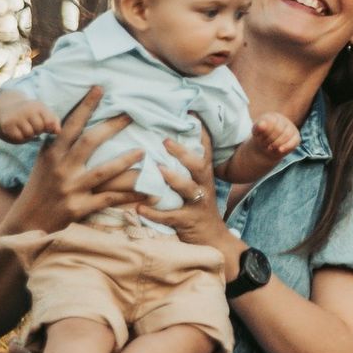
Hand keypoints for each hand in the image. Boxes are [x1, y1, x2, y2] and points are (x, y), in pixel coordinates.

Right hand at [0, 99, 58, 143]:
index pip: (50, 122)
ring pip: (29, 134)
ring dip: (29, 135)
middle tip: (32, 126)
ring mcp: (16, 116)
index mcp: (38, 106)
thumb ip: (54, 121)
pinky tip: (18, 131)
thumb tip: (58, 131)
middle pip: (39, 129)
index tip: (45, 126)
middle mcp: (27, 109)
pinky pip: (19, 138)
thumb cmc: (31, 114)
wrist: (7, 108)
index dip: (48, 127)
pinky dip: (20, 137)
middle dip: (37, 131)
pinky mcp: (7, 124)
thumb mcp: (44, 113)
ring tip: (25, 128)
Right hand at [7, 87, 145, 233]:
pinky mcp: (79, 208)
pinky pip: (110, 199)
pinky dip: (129, 195)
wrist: (25, 223)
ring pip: (104, 171)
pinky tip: (147, 192)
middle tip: (131, 114)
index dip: (85, 106)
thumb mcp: (43, 163)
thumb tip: (71, 120)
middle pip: (89, 142)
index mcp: (51, 154)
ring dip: (125, 161)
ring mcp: (71, 189)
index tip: (99, 88)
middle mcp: (61, 169)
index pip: (69, 125)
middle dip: (111, 126)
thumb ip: (58, 145)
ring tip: (143, 151)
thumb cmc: (38, 189)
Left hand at [140, 128, 236, 266]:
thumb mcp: (198, 185)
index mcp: (203, 175)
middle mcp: (203, 187)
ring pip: (188, 189)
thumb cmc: (198, 207)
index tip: (190, 113)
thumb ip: (186, 167)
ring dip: (174, 179)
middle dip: (183, 153)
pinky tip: (139, 208)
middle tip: (166, 141)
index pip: (205, 150)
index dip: (199, 132)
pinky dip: (154, 213)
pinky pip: (170, 216)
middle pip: (198, 166)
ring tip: (158, 171)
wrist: (213, 240)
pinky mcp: (187, 222)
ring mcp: (197, 204)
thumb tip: (164, 142)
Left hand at [251, 112, 299, 158]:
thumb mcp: (256, 133)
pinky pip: (294, 141)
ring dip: (277, 144)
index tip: (258, 139)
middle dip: (270, 139)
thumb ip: (258, 128)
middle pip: (279, 129)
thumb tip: (261, 124)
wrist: (267, 147)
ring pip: (286, 135)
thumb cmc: (261, 138)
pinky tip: (280, 150)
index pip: (271, 123)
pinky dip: (287, 146)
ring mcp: (291, 128)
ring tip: (270, 148)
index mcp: (273, 116)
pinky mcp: (296, 137)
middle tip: (264, 145)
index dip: (265, 133)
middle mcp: (284, 120)